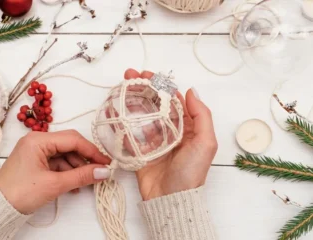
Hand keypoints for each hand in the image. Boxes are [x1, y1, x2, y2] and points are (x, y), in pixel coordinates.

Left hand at [0, 130, 110, 213]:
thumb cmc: (20, 193)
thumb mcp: (55, 184)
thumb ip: (82, 176)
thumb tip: (104, 171)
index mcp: (39, 140)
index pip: (73, 139)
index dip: (92, 151)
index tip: (106, 163)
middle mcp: (37, 141)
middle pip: (69, 145)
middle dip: (85, 158)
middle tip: (99, 171)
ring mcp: (36, 150)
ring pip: (65, 154)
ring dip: (77, 167)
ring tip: (85, 182)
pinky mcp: (36, 161)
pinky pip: (57, 162)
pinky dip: (67, 171)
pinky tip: (74, 184)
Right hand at [124, 69, 217, 200]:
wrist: (170, 199)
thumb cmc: (191, 172)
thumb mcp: (206, 142)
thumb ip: (202, 115)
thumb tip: (191, 91)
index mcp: (187, 127)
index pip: (173, 100)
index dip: (161, 85)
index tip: (148, 75)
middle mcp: (170, 130)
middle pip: (155, 103)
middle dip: (143, 88)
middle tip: (129, 76)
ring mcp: (153, 140)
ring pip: (141, 114)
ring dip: (132, 99)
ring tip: (120, 87)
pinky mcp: (139, 150)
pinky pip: (130, 132)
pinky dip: (122, 120)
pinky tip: (114, 109)